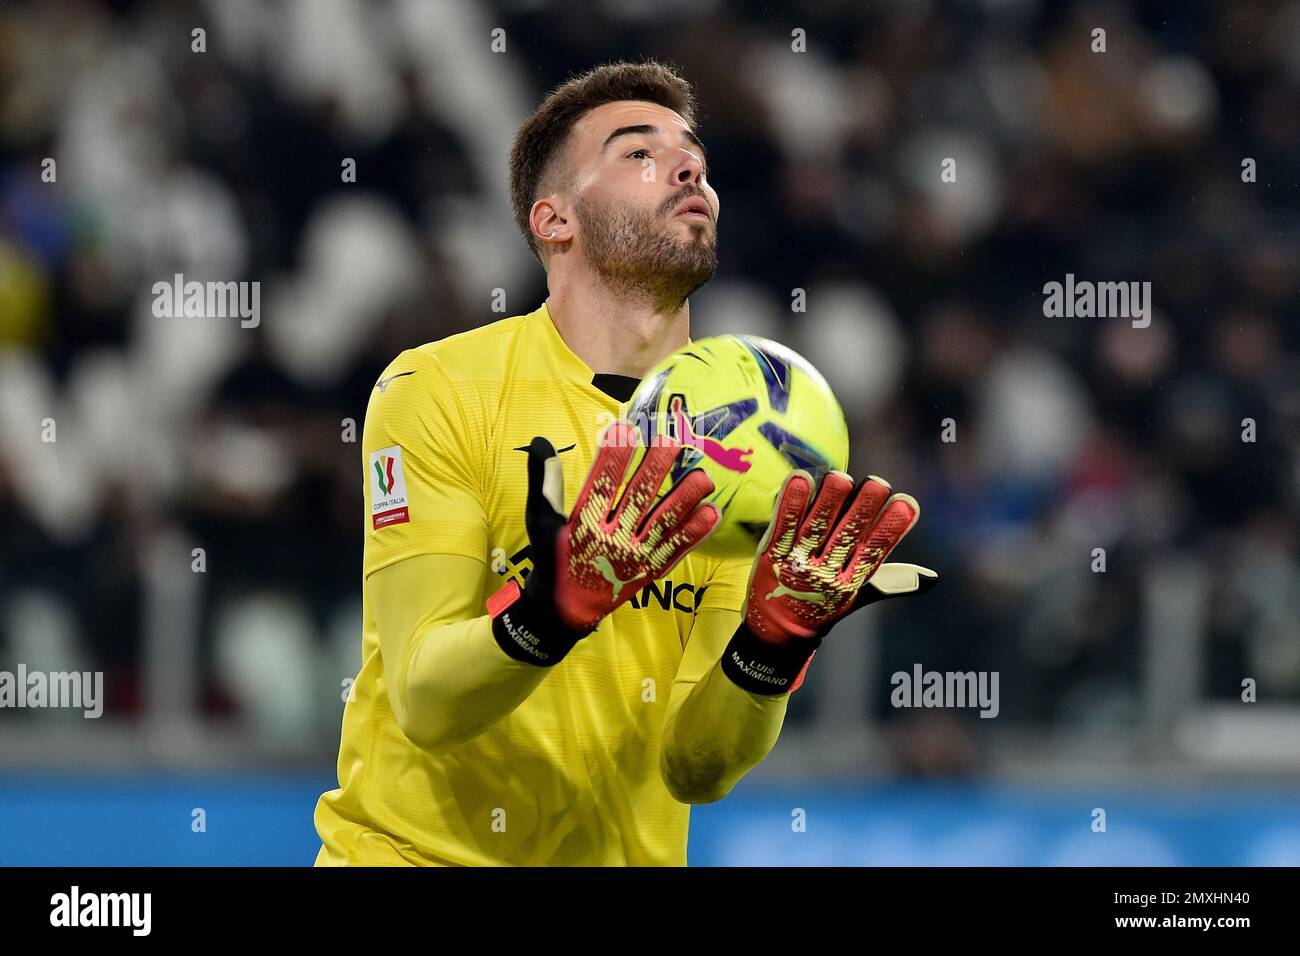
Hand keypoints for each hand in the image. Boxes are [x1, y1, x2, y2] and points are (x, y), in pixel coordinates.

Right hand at [488, 422, 719, 662]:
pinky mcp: (650, 571)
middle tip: (671, 440)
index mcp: (582, 526)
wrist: (564, 609)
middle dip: (656, 467)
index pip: (600, 485)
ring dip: (685, 498)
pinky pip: (676, 550)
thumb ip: (544, 481)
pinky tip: (711, 512)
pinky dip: (695, 532)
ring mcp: (633, 558)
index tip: (627, 428)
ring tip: (703, 475)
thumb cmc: (553, 558)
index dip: (614, 456)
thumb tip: (541, 443)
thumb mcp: (541, 520)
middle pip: (637, 499)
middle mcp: (610, 541)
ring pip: (663, 523)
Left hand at [721, 469, 935, 693]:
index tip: (906, 504)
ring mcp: (798, 562)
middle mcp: (826, 572)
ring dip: (828, 502)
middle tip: (877, 483)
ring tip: (840, 478)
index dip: (891, 529)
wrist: (776, 629)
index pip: (874, 552)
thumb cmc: (823, 603)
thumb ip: (893, 582)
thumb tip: (932, 578)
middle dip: (863, 509)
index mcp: (851, 580)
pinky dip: (791, 503)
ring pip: (815, 529)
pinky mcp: (773, 552)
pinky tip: (799, 479)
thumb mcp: (859, 595)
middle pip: (846, 537)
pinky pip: (783, 525)